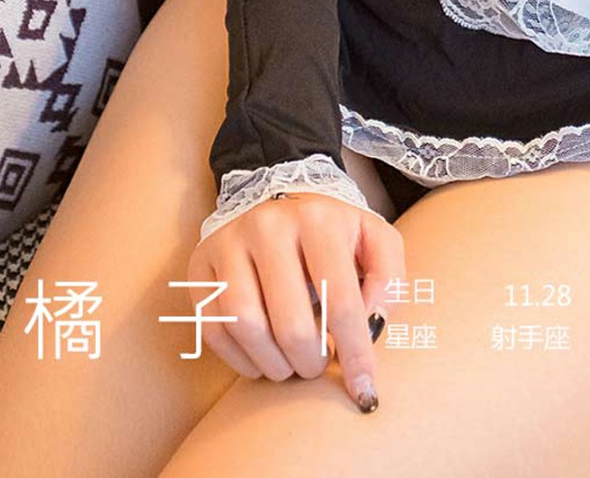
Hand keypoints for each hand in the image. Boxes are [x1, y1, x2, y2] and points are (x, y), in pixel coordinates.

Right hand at [187, 191, 405, 408]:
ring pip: (246, 328)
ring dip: (275, 365)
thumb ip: (389, 280)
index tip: (365, 391)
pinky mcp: (201, 266)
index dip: (355, 354)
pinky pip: (215, 331)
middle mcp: (268, 225)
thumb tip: (373, 324)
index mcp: (317, 218)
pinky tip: (264, 357)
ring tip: (293, 363)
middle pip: (291, 324)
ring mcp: (228, 244)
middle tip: (320, 364)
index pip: (340, 302)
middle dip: (311, 362)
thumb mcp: (374, 240)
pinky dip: (242, 360)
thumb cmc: (332, 233)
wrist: (277, 197)